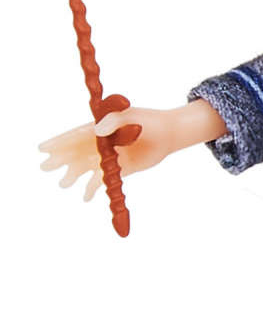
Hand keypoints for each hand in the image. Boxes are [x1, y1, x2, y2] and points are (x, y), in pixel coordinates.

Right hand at [38, 98, 227, 201]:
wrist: (169, 134)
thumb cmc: (148, 120)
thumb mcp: (130, 117)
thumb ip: (112, 122)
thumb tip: (96, 131)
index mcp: (100, 127)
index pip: (74, 135)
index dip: (58, 142)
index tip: (43, 149)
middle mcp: (101, 143)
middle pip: (76, 153)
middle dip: (60, 160)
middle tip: (45, 168)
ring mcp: (110, 156)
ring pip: (86, 167)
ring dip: (74, 175)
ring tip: (63, 184)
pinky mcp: (120, 169)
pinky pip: (103, 179)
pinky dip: (94, 187)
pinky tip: (86, 196)